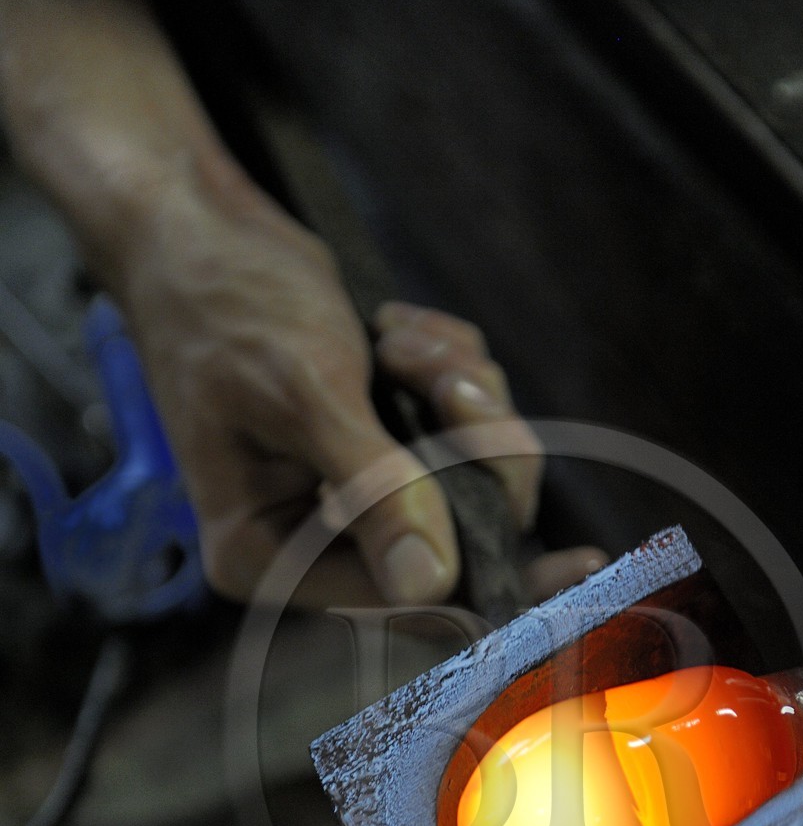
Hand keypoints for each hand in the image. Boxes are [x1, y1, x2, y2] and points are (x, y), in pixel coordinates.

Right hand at [115, 178, 603, 608]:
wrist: (199, 224)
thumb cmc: (225, 302)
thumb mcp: (304, 391)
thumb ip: (371, 490)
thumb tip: (428, 584)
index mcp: (268, 554)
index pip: (404, 601)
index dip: (496, 580)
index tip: (581, 562)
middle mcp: (309, 539)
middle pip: (455, 538)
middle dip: (475, 447)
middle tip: (447, 377)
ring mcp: (347, 492)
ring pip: (469, 475)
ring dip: (459, 393)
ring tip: (402, 340)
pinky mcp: (377, 444)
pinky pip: (457, 428)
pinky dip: (447, 370)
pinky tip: (397, 330)